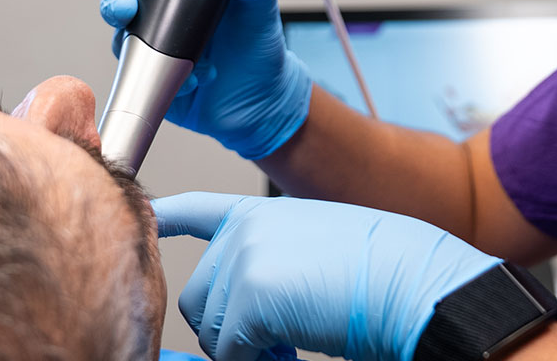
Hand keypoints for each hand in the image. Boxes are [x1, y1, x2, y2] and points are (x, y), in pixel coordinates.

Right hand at [100, 0, 311, 159]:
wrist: (263, 96)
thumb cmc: (257, 44)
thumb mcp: (262, 5)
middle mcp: (159, 16)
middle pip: (117, 2)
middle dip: (114, 2)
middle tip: (127, 8)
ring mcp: (153, 50)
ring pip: (123, 43)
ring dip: (142, 46)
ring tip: (176, 53)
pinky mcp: (154, 82)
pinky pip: (145, 80)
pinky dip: (170, 76)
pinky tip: (198, 77)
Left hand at [154, 192, 500, 360]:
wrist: (407, 278)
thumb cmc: (377, 268)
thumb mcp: (313, 252)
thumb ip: (269, 266)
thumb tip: (233, 319)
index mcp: (266, 213)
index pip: (202, 209)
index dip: (170, 217)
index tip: (149, 218)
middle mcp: (247, 229)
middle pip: (199, 297)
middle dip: (231, 329)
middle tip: (281, 335)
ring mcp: (244, 257)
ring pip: (211, 329)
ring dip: (246, 348)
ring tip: (292, 338)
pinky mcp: (249, 296)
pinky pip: (231, 352)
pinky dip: (260, 360)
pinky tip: (293, 345)